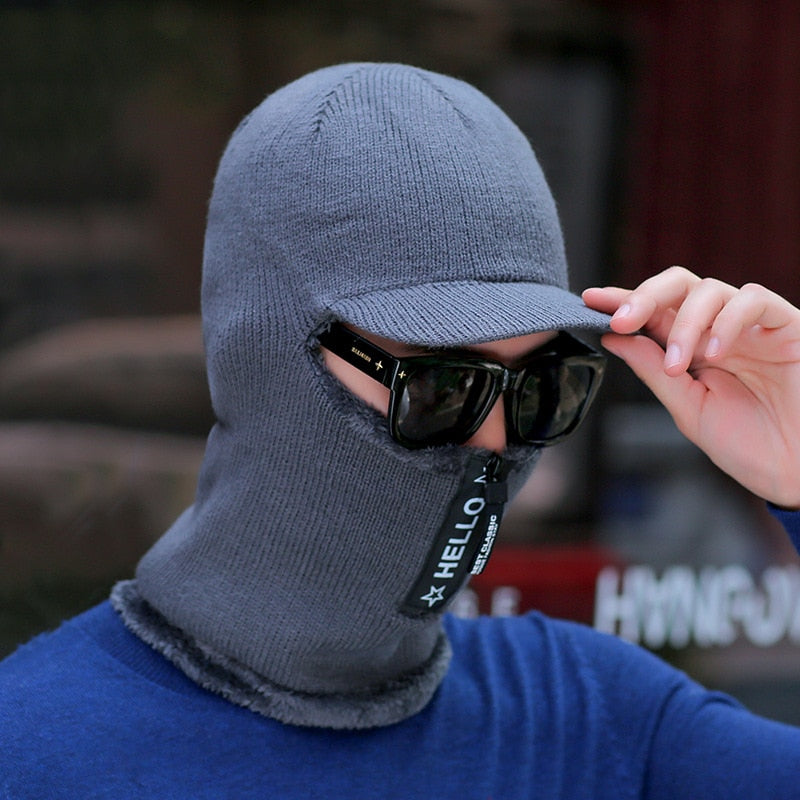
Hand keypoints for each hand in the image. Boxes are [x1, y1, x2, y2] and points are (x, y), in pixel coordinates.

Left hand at [582, 266, 799, 508]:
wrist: (799, 473)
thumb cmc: (751, 446)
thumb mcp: (689, 409)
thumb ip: (654, 371)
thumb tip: (614, 338)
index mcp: (692, 349)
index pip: (653, 313)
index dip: (622, 301)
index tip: (588, 300)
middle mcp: (719, 331)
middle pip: (678, 285)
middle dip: (643, 296)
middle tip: (620, 319)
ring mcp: (752, 327)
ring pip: (710, 290)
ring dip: (684, 323)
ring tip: (679, 365)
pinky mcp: (788, 326)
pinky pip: (753, 301)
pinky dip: (726, 322)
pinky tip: (713, 354)